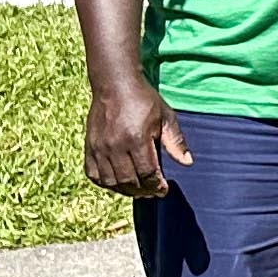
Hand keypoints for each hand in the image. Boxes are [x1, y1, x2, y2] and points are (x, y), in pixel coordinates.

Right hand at [83, 79, 188, 199]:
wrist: (115, 84)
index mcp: (136, 138)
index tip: (163, 189)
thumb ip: (175, 141)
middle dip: (143, 190)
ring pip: (111, 182)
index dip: (156, 185)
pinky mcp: (89, 146)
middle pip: (129, 181)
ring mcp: (99, 147)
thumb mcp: (165, 117)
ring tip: (137, 190)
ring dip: (126, 190)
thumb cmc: (144, 100)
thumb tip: (187, 163)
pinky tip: (117, 183)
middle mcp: (115, 145)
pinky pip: (94, 174)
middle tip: (152, 192)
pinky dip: (106, 183)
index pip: (147, 173)